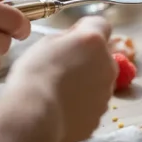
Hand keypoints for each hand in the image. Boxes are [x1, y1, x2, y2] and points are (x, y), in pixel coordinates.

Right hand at [6, 16, 117, 141]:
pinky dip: (81, 105)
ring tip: (59, 93)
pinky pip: (92, 104)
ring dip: (85, 83)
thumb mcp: (45, 43)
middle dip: (87, 59)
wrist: (34, 117)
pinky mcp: (100, 115)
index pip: (101, 25)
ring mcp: (107, 92)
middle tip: (62, 69)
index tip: (71, 38)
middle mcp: (108, 64)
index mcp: (94, 41)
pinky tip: (61, 109)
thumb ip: (67, 38)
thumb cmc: (35, 75)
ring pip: (99, 81)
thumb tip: (75, 41)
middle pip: (102, 56)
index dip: (85, 29)